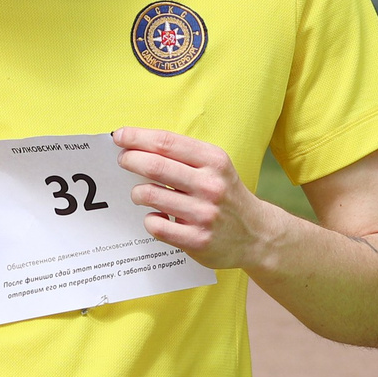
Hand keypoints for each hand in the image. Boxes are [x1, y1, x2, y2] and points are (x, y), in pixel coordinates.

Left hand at [114, 127, 284, 269]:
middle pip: (155, 166)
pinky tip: (157, 217)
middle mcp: (210, 185)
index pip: (167, 143)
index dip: (137, 137)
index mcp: (214, 161)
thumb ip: (184, 156)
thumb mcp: (216, 167)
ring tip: (140, 193)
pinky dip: (150, 219)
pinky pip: (156, 225)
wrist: (257, 234)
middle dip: (130, 160)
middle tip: (122, 160)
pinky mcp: (197, 240)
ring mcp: (204, 214)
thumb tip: (139, 145)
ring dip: (137, 192)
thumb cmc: (226, 195)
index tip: (120, 136)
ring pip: (150, 195)